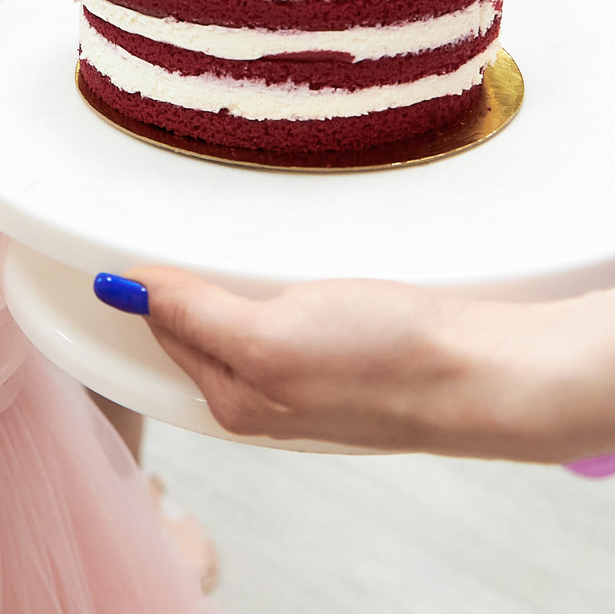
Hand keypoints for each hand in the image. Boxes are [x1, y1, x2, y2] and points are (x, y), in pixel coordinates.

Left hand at [132, 267, 555, 458]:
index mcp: (233, 396)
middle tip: (178, 218)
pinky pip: (299, 311)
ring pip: (252, 315)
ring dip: (239, 277)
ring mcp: (314, 376)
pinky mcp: (358, 353)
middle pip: (204, 323)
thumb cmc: (390, 361)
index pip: (165, 323)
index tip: (126, 228)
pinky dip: (286, 282)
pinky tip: (298, 261)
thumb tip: (122, 288)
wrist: (492, 374)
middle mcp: (267, 395)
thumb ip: (195, 313)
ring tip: (234, 233)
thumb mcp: (271, 335)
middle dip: (190, 280)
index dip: (148, 277)